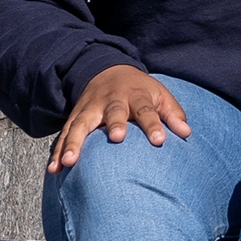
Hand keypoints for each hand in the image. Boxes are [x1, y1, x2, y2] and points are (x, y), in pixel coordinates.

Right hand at [50, 64, 190, 171]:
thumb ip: (172, 113)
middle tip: (116, 139)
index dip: (153, 124)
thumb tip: (186, 132)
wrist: (106, 71)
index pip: (146, 109)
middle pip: (112, 111)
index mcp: (135, 95)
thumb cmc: (139, 91)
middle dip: (114, 124)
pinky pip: (64, 134)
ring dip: (74, 143)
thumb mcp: (159, 95)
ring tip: (70, 162)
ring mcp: (90, 109)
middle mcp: (111, 100)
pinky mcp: (74, 117)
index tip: (160, 140)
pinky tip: (54, 169)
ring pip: (80, 124)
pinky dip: (57, 151)